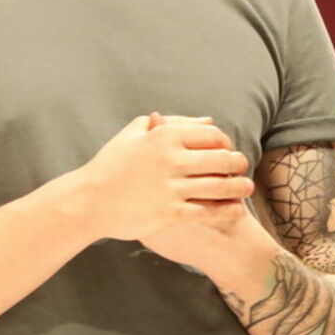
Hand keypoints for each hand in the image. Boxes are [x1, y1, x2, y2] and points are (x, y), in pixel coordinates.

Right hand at [69, 114, 253, 243]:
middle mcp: (171, 159)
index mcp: (164, 136)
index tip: (227, 151)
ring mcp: (172, 187)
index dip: (226, 143)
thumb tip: (208, 121)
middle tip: (244, 168)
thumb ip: (172, 123)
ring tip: (246, 188)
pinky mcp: (170, 212)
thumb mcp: (134, 133)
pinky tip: (236, 210)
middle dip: (239, 164)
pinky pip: (209, 211)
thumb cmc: (111, 164)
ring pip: (221, 186)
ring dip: (239, 187)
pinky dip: (227, 210)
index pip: (213, 135)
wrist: (88, 201)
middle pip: (223, 159)